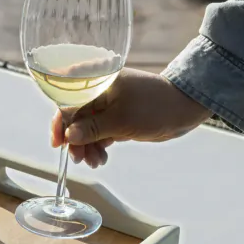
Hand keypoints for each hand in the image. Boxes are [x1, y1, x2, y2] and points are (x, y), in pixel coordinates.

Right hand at [50, 68, 212, 167]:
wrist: (185, 109)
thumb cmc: (156, 106)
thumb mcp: (121, 120)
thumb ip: (92, 129)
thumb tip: (69, 137)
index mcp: (98, 81)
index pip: (68, 100)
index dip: (61, 123)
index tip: (58, 143)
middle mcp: (99, 92)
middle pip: (75, 117)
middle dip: (75, 140)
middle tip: (78, 158)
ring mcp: (107, 106)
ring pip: (86, 129)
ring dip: (87, 147)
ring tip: (94, 162)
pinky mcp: (116, 118)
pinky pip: (98, 134)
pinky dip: (97, 147)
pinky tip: (100, 159)